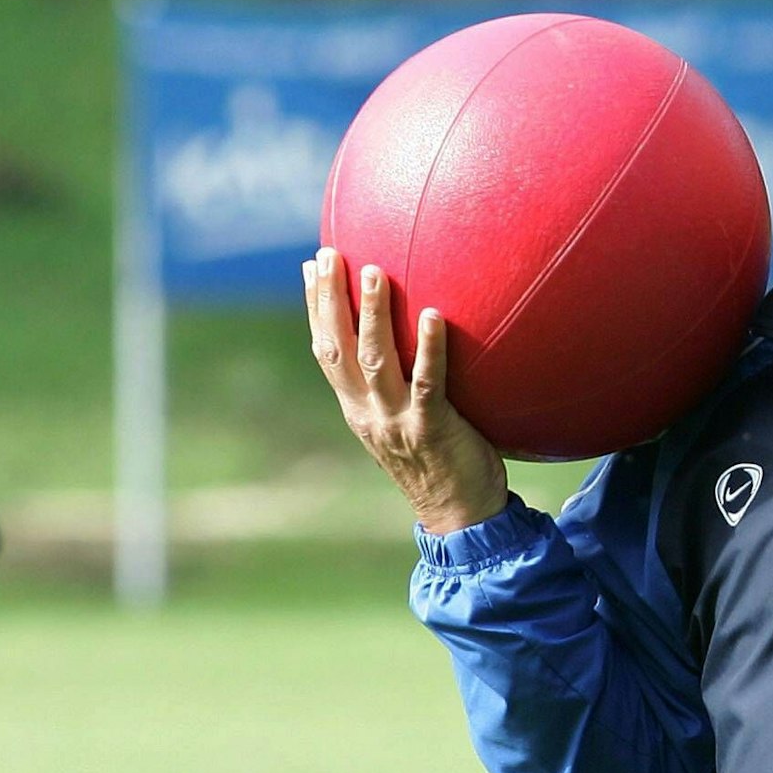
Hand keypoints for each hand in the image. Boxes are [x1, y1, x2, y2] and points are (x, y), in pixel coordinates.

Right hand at [305, 247, 507, 535]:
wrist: (462, 519)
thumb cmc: (444, 466)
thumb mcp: (408, 426)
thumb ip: (401, 389)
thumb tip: (414, 343)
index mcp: (358, 411)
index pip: (326, 352)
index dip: (315, 309)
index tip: (310, 267)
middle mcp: (369, 414)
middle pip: (338, 349)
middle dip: (329, 299)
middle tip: (329, 253)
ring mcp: (398, 422)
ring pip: (376, 360)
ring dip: (373, 314)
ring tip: (374, 270)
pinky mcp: (433, 429)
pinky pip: (428, 383)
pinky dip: (429, 348)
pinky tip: (433, 315)